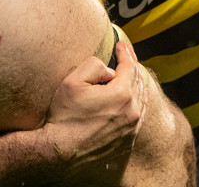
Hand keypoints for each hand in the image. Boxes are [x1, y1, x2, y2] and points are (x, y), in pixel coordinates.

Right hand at [44, 41, 145, 173]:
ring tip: (128, 75)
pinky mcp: (127, 142)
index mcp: (122, 95)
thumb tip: (108, 70)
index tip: (120, 45)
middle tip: (125, 56)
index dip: (125, 53)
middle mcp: (132, 112)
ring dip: (135, 85)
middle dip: (131, 66)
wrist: (58, 152)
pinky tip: (128, 99)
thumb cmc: (63, 116)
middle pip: (138, 82)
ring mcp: (131, 129)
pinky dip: (134, 104)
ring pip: (140, 100)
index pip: (129, 67)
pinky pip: (136, 117)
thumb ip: (94, 65)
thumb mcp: (73, 81)